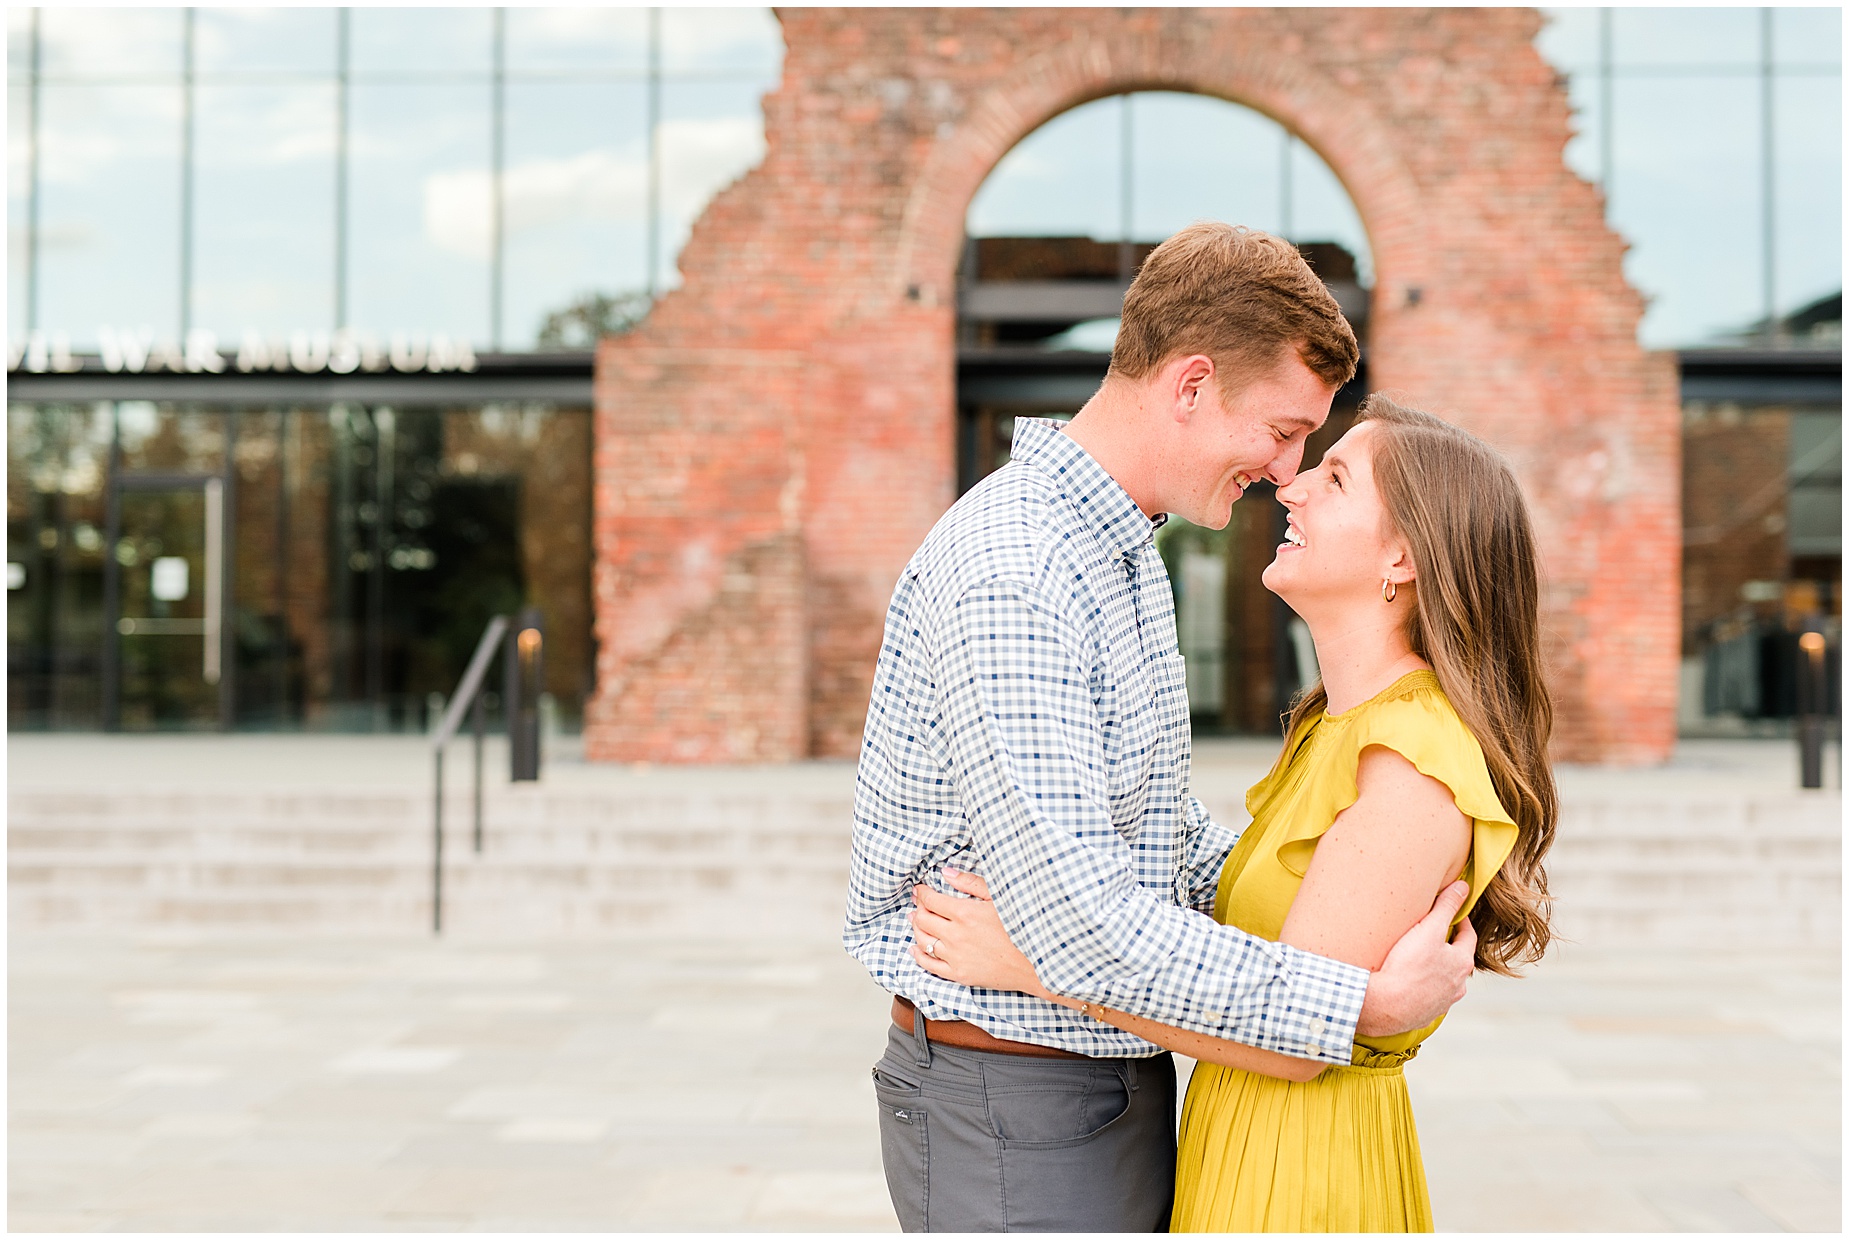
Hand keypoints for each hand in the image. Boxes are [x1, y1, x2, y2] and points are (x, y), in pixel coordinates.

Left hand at [910, 869, 1047, 996]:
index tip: (921, 889)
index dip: (922, 893)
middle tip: (918, 903)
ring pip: (923, 941)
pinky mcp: (960, 975)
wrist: (1038, 963)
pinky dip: (918, 955)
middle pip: (923, 920)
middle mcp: (956, 936)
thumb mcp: (1000, 897)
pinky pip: (930, 966)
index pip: (931, 900)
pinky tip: (915, 949)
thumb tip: (946, 873)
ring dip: (916, 929)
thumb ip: (971, 883)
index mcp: (965, 913)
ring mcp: (956, 957)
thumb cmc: (1023, 927)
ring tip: (916, 921)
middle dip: (918, 908)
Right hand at [1355, 881, 1474, 1037]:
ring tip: (1418, 960)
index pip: (1468, 936)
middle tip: (1431, 934)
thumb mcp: (1429, 928)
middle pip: (1456, 959)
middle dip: (1446, 946)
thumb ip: (1446, 906)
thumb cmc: (1408, 966)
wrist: (1386, 1005)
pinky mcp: (1425, 1014)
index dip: (1460, 921)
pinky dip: (1422, 988)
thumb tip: (1464, 887)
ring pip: (1444, 980)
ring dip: (1436, 969)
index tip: (1451, 913)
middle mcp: (1458, 985)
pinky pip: (1428, 997)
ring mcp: (1442, 1002)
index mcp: (1462, 963)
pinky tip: (1407, 982)